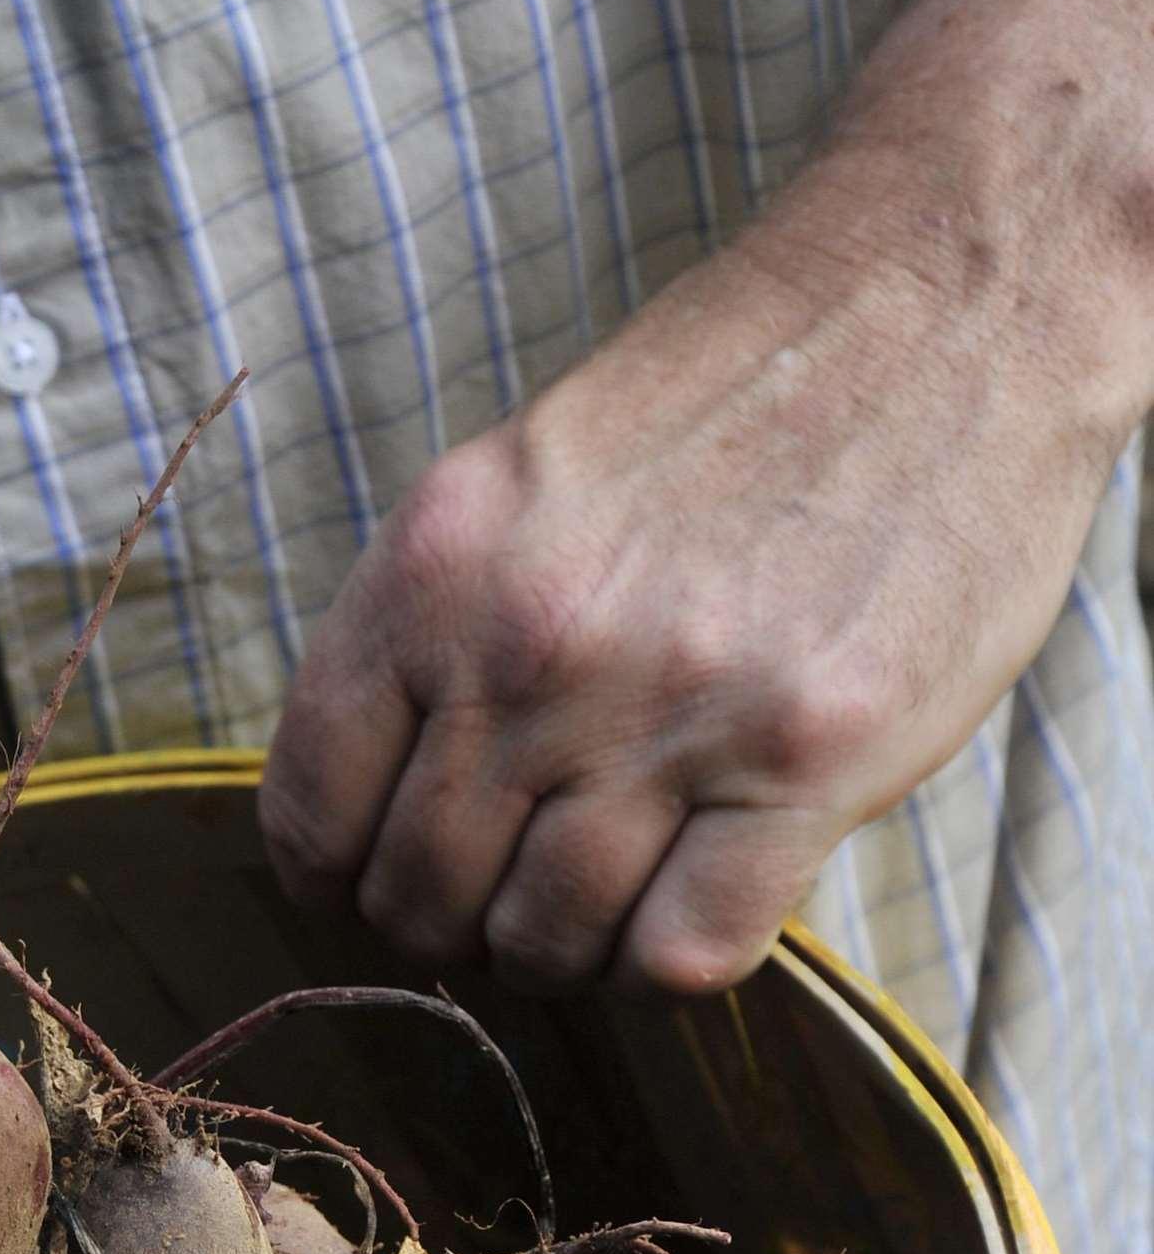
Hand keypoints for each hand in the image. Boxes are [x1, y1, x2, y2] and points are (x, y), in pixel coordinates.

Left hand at [261, 155, 1142, 995]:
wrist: (946, 294)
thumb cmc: (734, 398)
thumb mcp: (522, 486)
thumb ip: (439, 634)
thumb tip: (384, 814)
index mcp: (433, 569)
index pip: (308, 811)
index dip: (337, 881)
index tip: (383, 882)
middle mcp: (532, 646)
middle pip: (419, 900)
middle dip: (457, 928)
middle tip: (520, 891)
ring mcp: (670, 709)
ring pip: (543, 945)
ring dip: (568, 951)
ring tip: (618, 889)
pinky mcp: (807, 761)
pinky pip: (679, 957)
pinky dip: (671, 959)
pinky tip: (702, 889)